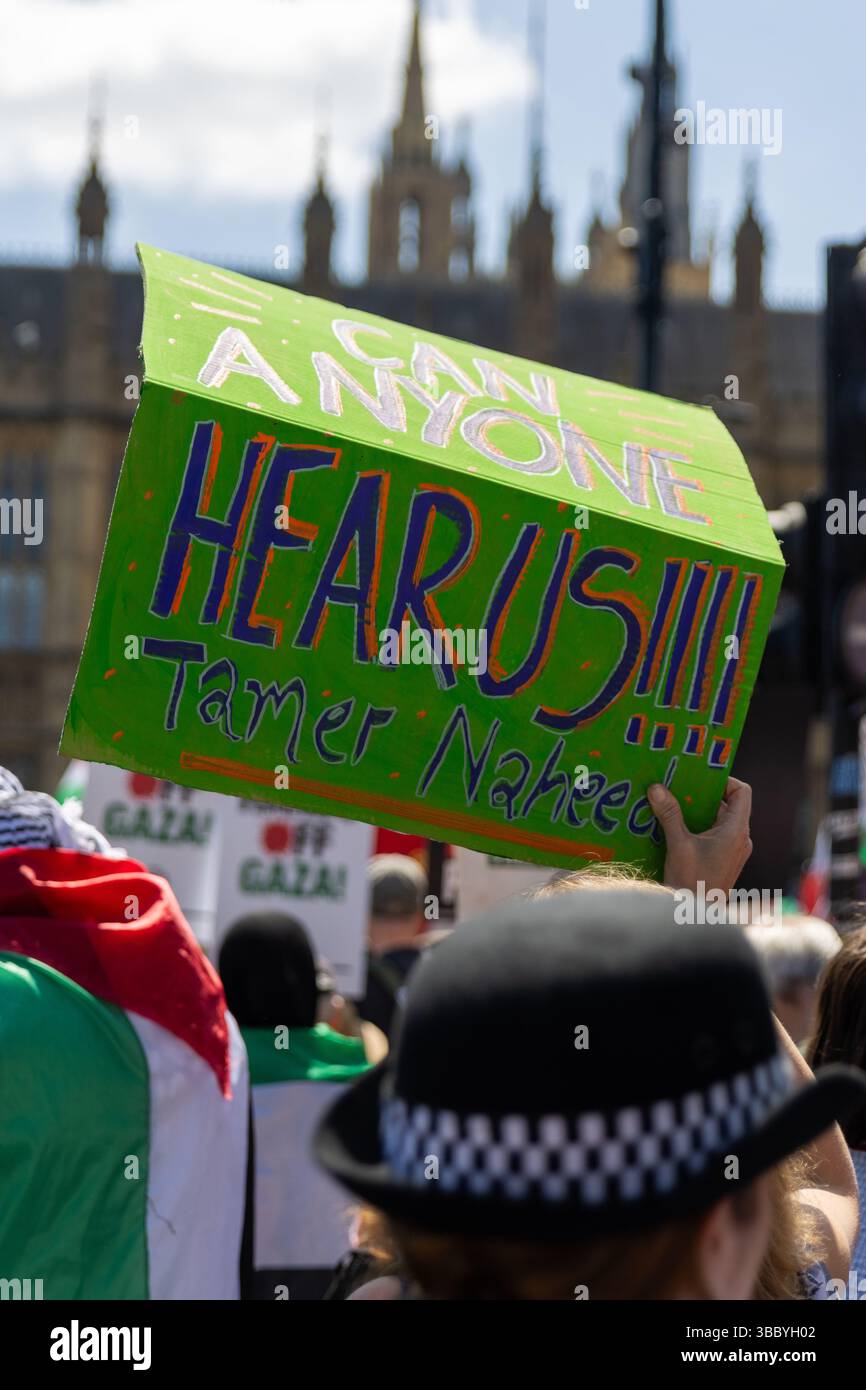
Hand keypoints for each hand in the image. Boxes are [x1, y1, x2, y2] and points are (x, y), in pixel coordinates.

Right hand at [647, 777, 752, 895]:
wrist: (694, 917)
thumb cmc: (692, 881)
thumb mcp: (678, 844)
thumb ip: (670, 814)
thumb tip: (656, 787)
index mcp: (736, 830)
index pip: (742, 792)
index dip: (724, 780)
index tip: (699, 778)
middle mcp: (740, 838)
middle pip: (728, 804)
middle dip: (704, 794)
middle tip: (679, 786)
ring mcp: (733, 850)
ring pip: (719, 820)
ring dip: (698, 811)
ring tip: (674, 803)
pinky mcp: (724, 860)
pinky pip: (714, 834)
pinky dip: (698, 826)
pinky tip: (675, 826)